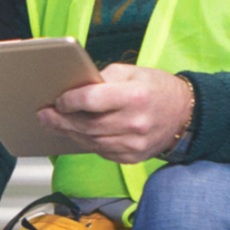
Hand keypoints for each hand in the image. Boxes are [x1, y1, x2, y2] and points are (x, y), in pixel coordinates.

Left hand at [37, 64, 191, 165]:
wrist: (185, 115)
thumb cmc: (157, 88)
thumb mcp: (133, 72)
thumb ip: (103, 78)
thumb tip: (75, 88)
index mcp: (135, 96)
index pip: (92, 100)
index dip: (70, 101)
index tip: (58, 101)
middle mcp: (135, 123)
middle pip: (88, 124)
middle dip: (61, 120)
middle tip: (43, 115)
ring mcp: (134, 144)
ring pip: (91, 141)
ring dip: (69, 133)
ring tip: (53, 124)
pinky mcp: (133, 157)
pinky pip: (101, 151)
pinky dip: (86, 142)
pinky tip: (75, 133)